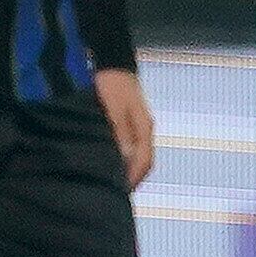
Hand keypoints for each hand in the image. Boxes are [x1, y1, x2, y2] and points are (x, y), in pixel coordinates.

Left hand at [93, 66, 156, 190]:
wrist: (112, 62)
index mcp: (144, 127)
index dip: (134, 178)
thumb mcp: (113, 107)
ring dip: (127, 169)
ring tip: (112, 183)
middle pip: (143, 161)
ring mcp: (139, 126)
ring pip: (137, 155)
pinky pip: (130, 147)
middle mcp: (144, 129)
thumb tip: (124, 158)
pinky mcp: (130, 123)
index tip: (121, 192)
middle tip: (115, 194)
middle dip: (132, 178)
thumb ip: (120, 132)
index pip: (144, 161)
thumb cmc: (111, 83)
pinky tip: (111, 164)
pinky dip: (123, 159)